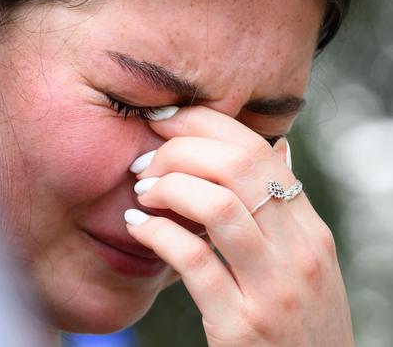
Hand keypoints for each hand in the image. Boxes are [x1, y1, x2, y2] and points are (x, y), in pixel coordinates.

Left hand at [125, 106, 353, 346]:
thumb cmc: (298, 322)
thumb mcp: (306, 262)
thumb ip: (286, 208)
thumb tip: (275, 148)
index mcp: (310, 231)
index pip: (257, 150)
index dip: (203, 124)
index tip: (165, 122)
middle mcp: (299, 253)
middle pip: (236, 167)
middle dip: (178, 151)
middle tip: (145, 163)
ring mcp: (272, 289)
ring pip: (216, 205)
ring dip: (167, 188)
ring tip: (142, 192)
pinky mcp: (240, 324)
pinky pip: (192, 260)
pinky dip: (156, 233)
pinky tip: (136, 227)